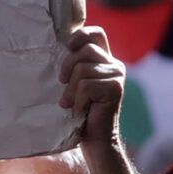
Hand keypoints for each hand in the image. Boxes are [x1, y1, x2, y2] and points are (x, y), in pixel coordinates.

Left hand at [59, 26, 126, 145]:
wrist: (95, 139)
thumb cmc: (80, 111)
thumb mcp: (74, 83)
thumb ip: (74, 65)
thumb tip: (55, 47)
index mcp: (104, 59)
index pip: (96, 33)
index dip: (81, 35)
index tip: (67, 46)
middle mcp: (114, 64)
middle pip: (86, 50)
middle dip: (68, 67)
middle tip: (62, 84)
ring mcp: (117, 76)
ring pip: (83, 69)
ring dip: (71, 90)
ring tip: (71, 103)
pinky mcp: (115, 88)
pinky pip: (86, 86)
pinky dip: (78, 100)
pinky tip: (81, 110)